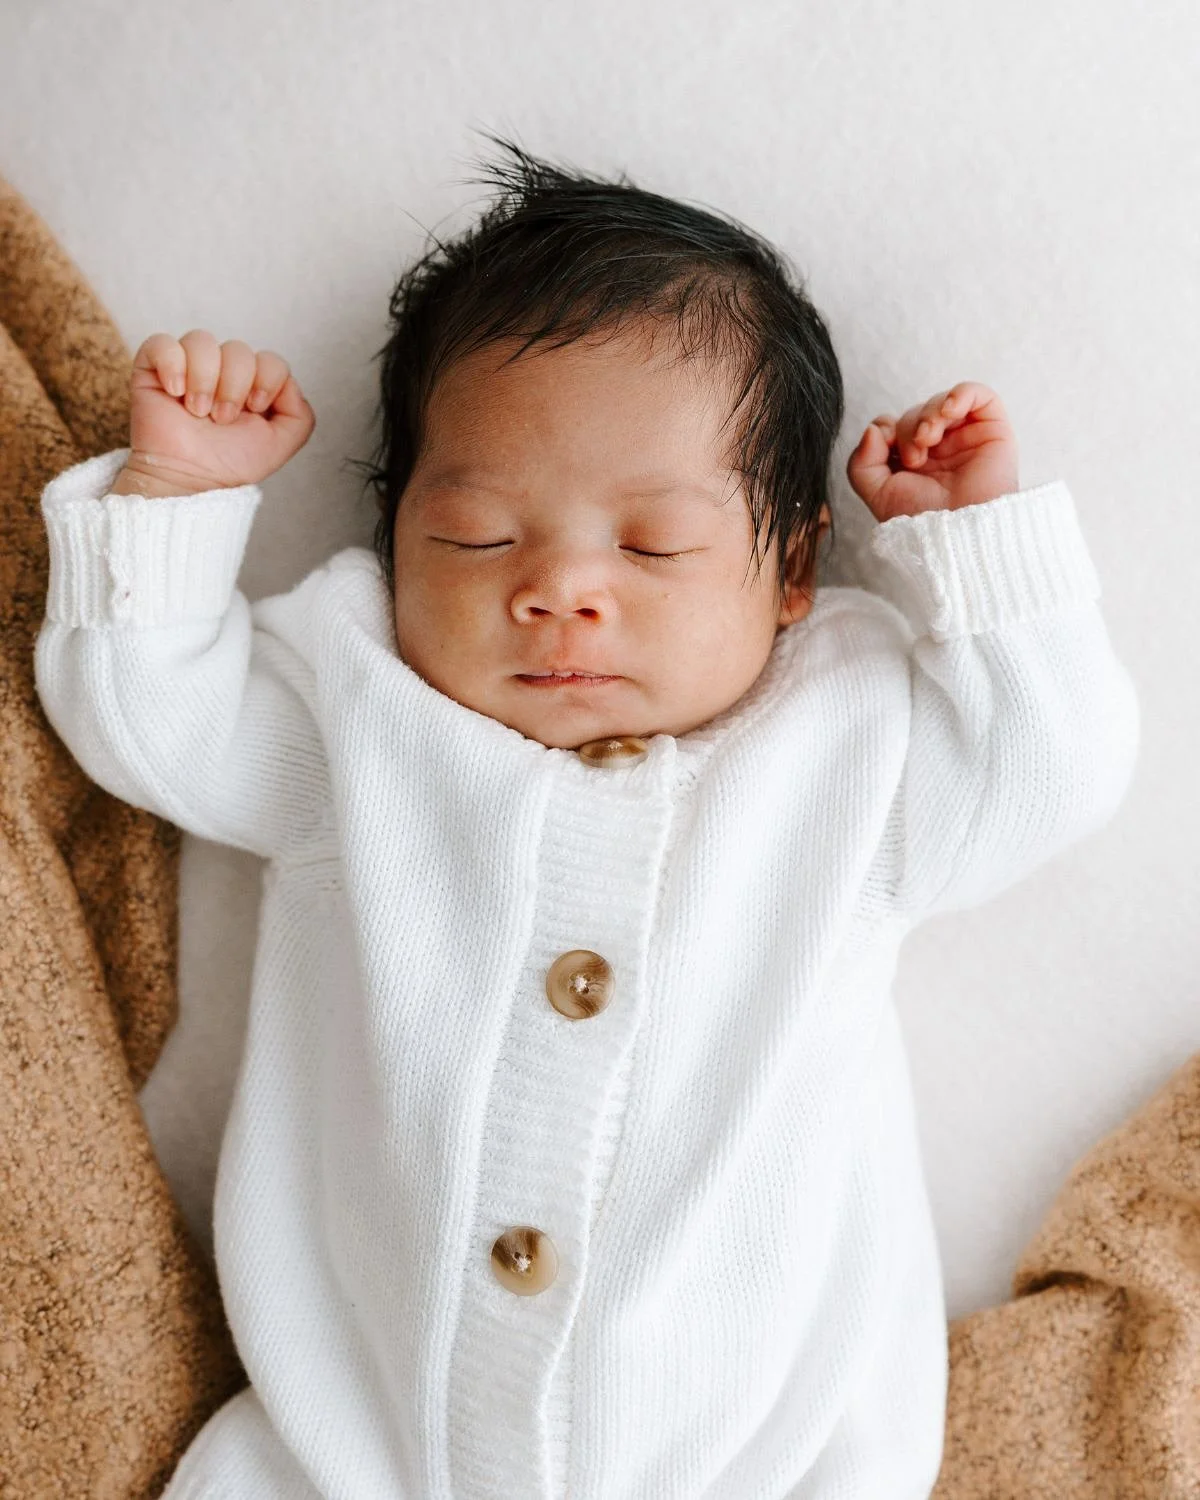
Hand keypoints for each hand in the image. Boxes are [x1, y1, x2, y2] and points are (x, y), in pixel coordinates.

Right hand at [120, 329, 316, 492]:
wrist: (191, 480)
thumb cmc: (230, 464)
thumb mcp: (280, 445)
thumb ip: (300, 415)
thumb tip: (288, 383)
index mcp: (251, 384)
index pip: (269, 359)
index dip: (266, 380)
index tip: (254, 408)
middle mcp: (221, 371)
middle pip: (238, 349)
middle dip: (234, 387)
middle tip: (221, 418)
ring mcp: (187, 367)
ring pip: (202, 340)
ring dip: (204, 379)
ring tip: (197, 411)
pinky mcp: (153, 368)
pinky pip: (162, 343)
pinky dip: (172, 365)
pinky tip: (175, 393)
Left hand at [845, 381, 1018, 522]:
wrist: (958, 531)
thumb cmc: (921, 520)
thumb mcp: (877, 494)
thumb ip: (861, 462)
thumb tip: (873, 428)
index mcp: (913, 462)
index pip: (894, 425)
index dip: (886, 428)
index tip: (887, 447)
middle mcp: (939, 449)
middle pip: (915, 413)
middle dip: (908, 429)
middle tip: (914, 457)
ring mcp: (965, 438)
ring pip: (941, 402)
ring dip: (929, 414)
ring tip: (928, 440)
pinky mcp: (991, 430)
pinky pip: (978, 394)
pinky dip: (960, 394)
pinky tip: (949, 411)